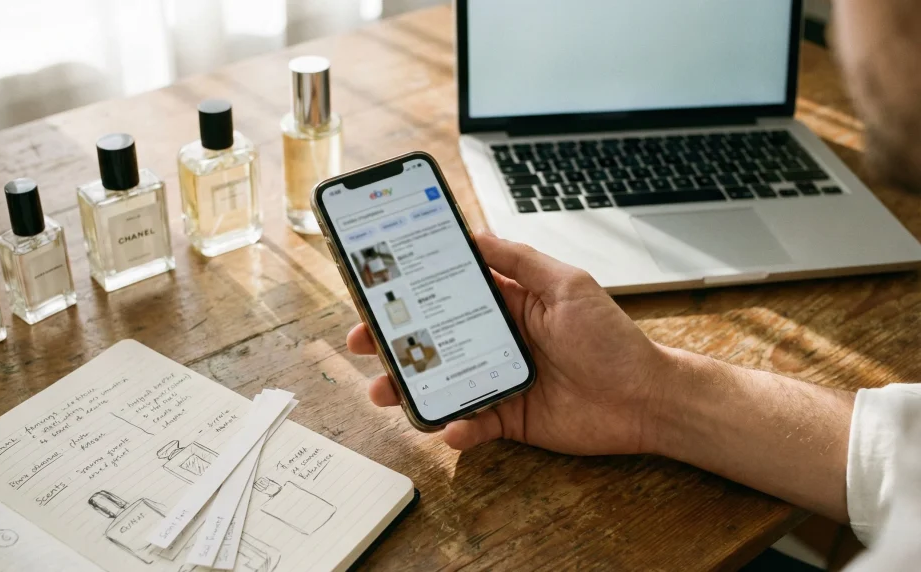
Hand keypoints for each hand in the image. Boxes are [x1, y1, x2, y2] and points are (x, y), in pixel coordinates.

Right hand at [347, 233, 672, 453]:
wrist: (644, 399)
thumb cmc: (612, 339)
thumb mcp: (568, 285)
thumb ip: (520, 261)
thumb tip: (475, 234)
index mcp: (507, 304)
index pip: (447, 293)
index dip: (410, 292)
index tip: (376, 289)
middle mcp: (495, 340)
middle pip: (432, 339)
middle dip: (393, 341)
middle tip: (363, 342)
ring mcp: (498, 379)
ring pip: (440, 382)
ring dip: (409, 388)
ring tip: (386, 391)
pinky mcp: (507, 418)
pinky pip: (471, 422)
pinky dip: (456, 427)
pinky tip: (452, 425)